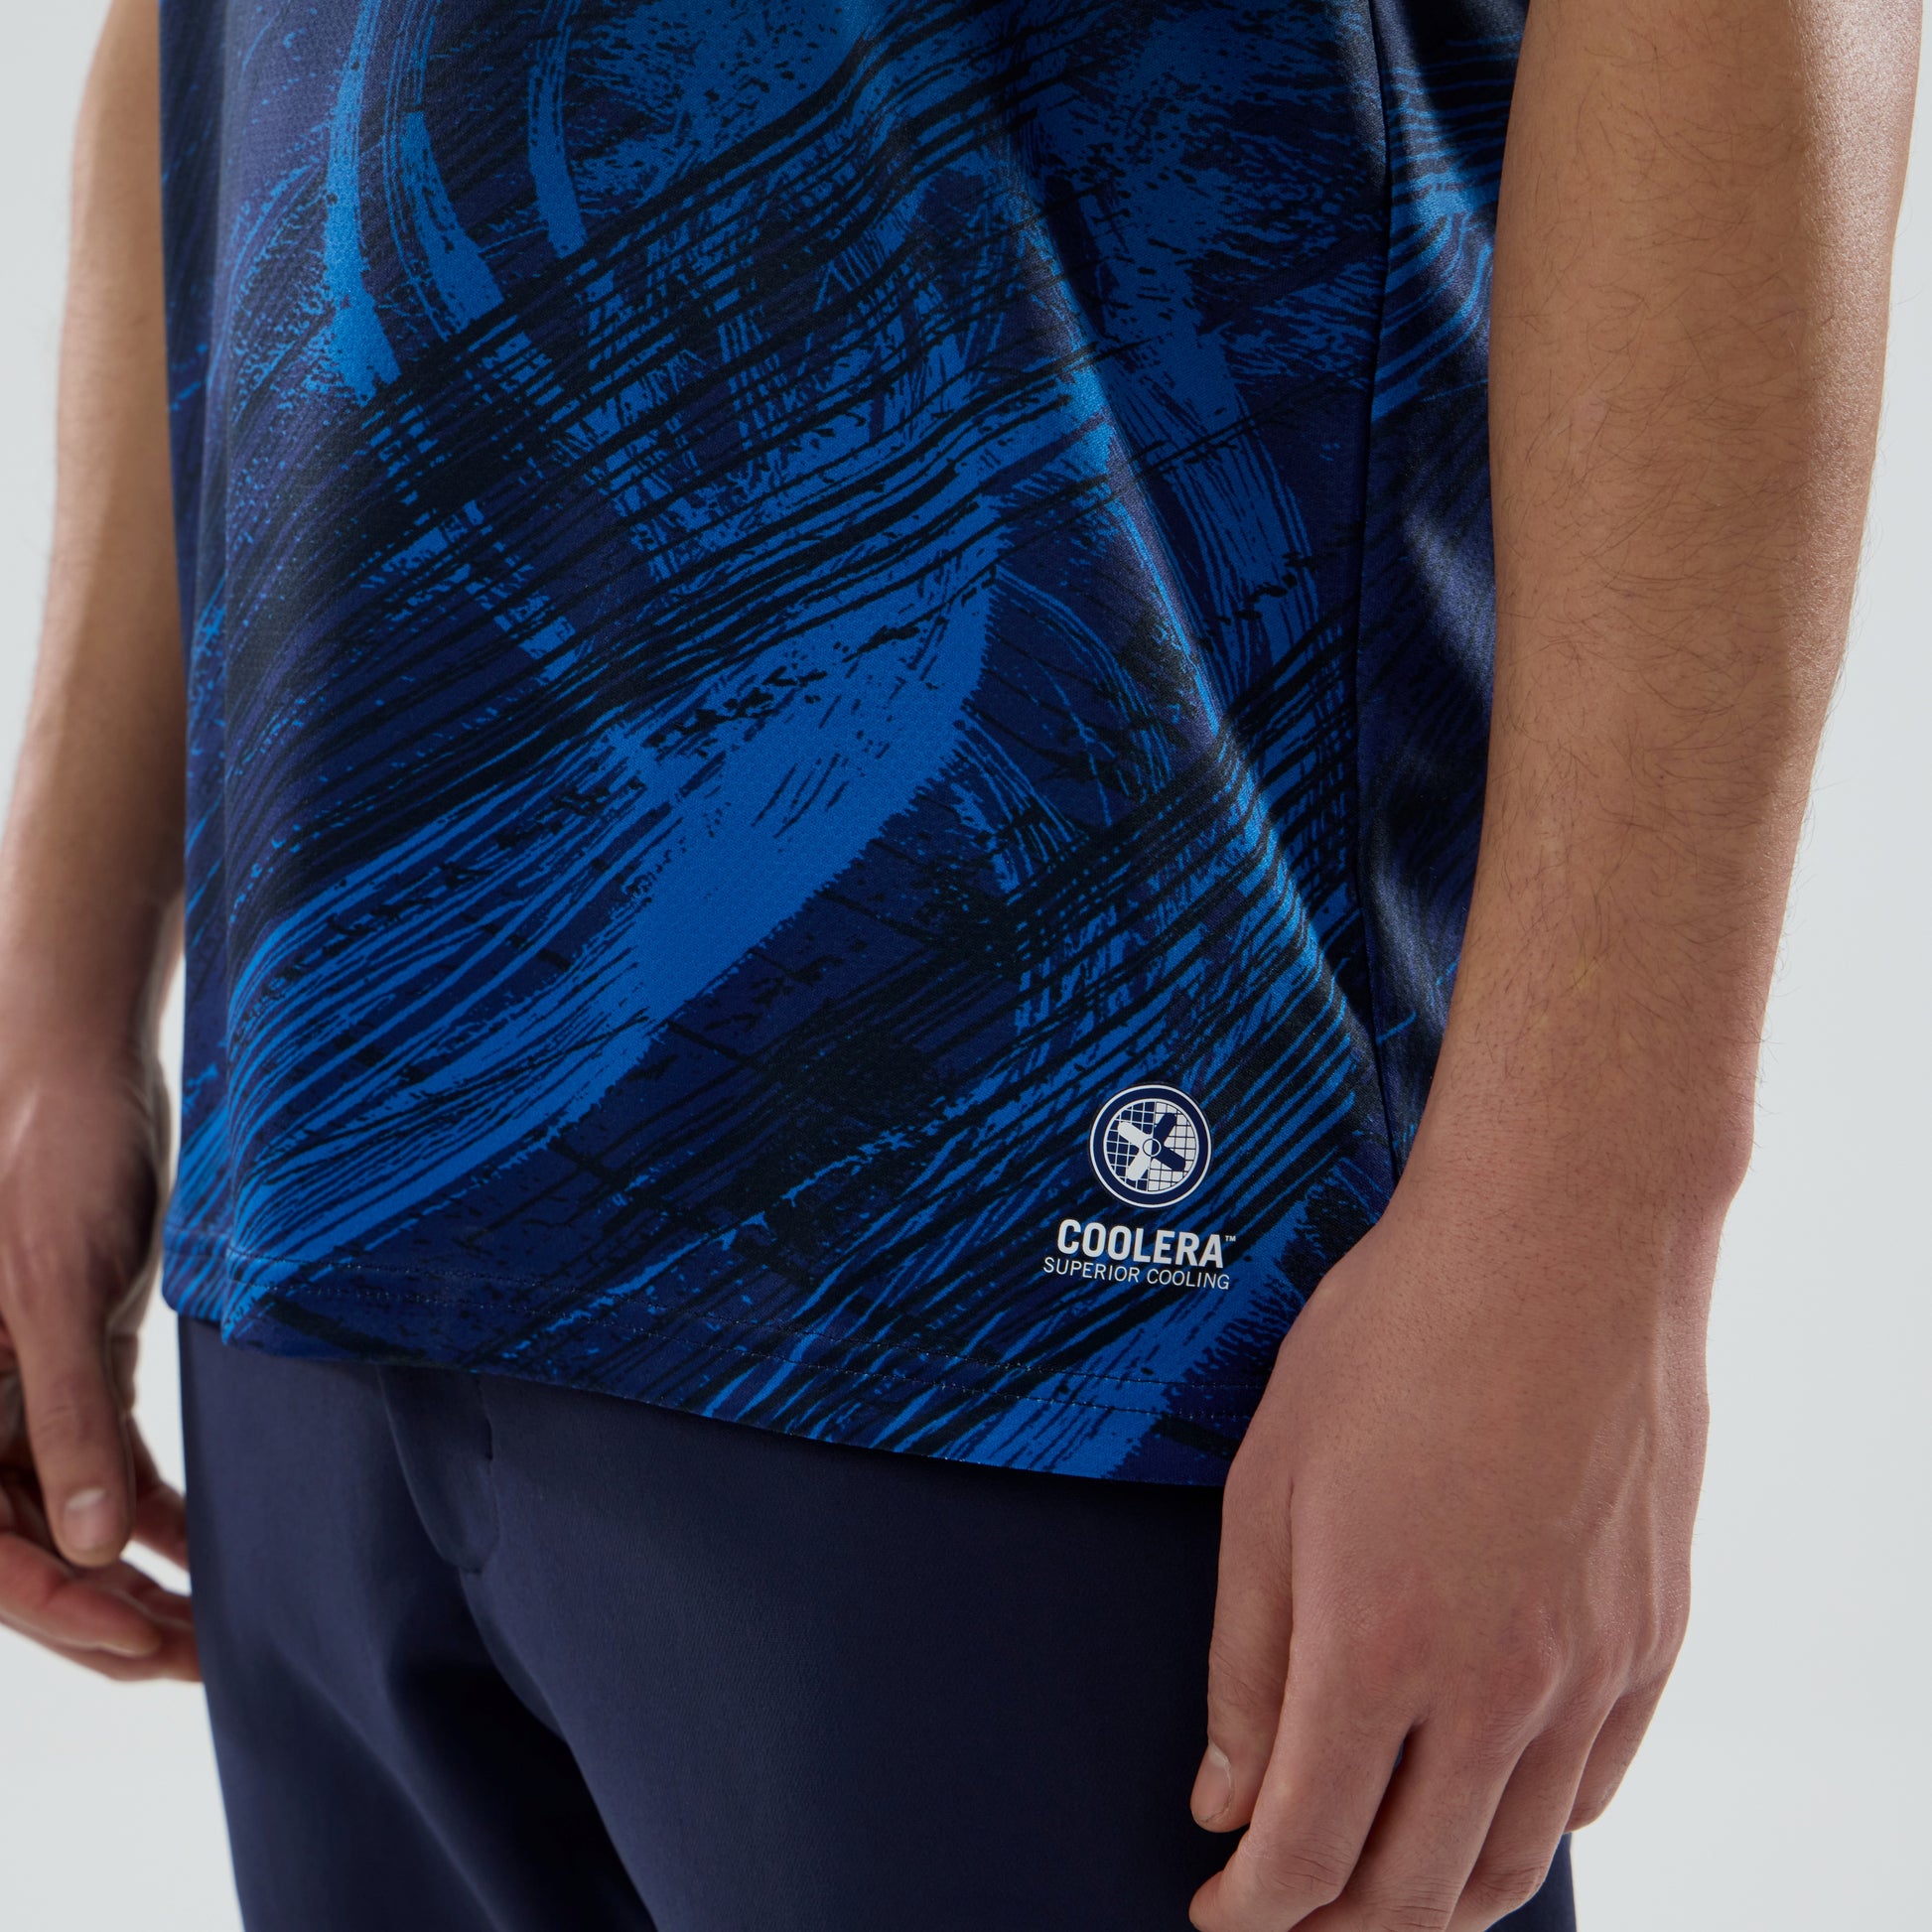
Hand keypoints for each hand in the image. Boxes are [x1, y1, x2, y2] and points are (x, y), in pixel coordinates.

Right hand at [0, 1049, 195, 1679]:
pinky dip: (149, 1510)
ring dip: (132, 1577)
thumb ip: (71, 1419)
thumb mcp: (54, 1294)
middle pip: (29, 1550)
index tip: (139, 1642)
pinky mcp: (75, 1366)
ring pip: (71, 1518)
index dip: (56, 1609)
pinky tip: (198, 1550)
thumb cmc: (51, 1166)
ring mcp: (22, 1394)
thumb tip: (100, 1548)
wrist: (83, 1077)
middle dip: (103, 1618)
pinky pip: (103, 1463)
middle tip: (194, 1660)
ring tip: (205, 1629)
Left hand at [1189, 1155, 1710, 1929]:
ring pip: (1511, 1860)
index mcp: (1378, 1649)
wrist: (1559, 1243)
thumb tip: (1228, 1795)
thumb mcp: (1267, 1485)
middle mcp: (1497, 1687)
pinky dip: (1527, 1828)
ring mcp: (1590, 1670)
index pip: (1306, 1853)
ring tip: (1379, 1885)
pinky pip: (1593, 1789)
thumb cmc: (1399, 1336)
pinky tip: (1486, 1805)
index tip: (1220, 1915)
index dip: (1253, 1910)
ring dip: (1432, 1901)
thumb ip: (1245, 1660)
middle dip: (1332, 1925)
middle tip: (1287, 1909)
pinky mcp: (1651, 1637)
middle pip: (1411, 1888)